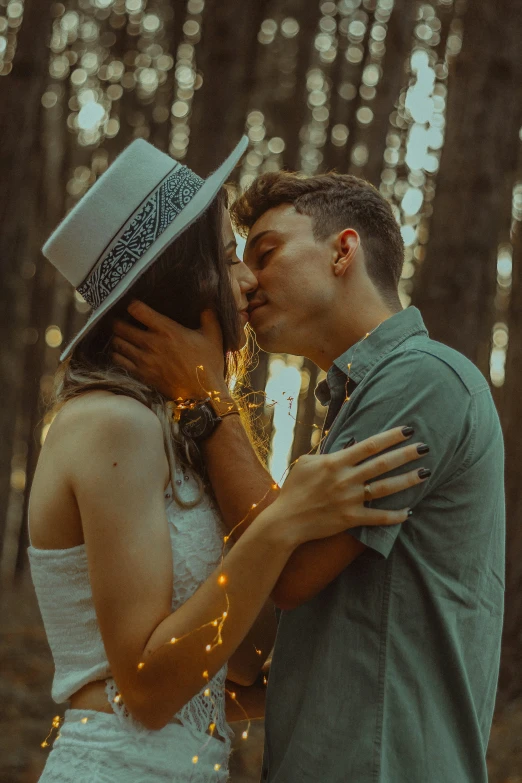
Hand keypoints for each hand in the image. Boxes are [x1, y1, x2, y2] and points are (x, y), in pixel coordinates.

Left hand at [111, 302, 228, 399]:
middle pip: (121, 327)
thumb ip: (208, 316)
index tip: (133, 305)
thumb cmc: (208, 364)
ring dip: (117, 338)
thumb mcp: (213, 336)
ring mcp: (145, 360)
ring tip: (119, 336)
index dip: (132, 305)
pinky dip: (117, 355)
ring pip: (118, 344)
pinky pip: (120, 362)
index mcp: (168, 330)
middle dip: (118, 322)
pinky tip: (121, 353)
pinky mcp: (142, 375)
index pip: (138, 310)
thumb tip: (207, 302)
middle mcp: (152, 343)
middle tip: (119, 320)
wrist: (203, 394)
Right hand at [261, 427, 429, 546]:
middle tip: (426, 447)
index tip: (408, 429)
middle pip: (382, 464)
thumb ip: (327, 454)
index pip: (369, 445)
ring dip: (407, 480)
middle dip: (406, 454)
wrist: (286, 521)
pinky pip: (377, 517)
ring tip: (425, 473)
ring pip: (385, 489)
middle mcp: (345, 479)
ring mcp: (349, 500)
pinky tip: (409, 511)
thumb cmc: (294, 489)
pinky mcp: (350, 519)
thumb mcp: (306, 463)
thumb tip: (346, 447)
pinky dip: (394, 516)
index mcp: (335, 462)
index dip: (390, 437)